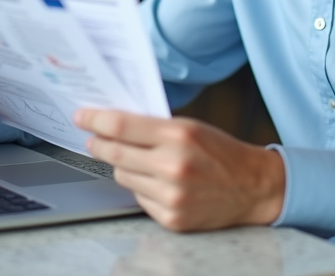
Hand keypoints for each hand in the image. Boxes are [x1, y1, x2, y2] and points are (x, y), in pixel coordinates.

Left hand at [74, 109, 284, 231]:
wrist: (252, 187)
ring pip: (123, 176)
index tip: (82, 116)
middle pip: (115, 153)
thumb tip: (114, 123)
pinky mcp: (171, 217)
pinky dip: (142, 188)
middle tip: (93, 138)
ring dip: (123, 167)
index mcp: (179, 135)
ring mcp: (171, 195)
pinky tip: (158, 182)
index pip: (122, 126)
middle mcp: (173, 166)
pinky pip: (138, 197)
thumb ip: (154, 126)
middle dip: (99, 143)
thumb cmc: (221, 153)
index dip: (96, 120)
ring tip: (142, 162)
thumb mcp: (191, 127)